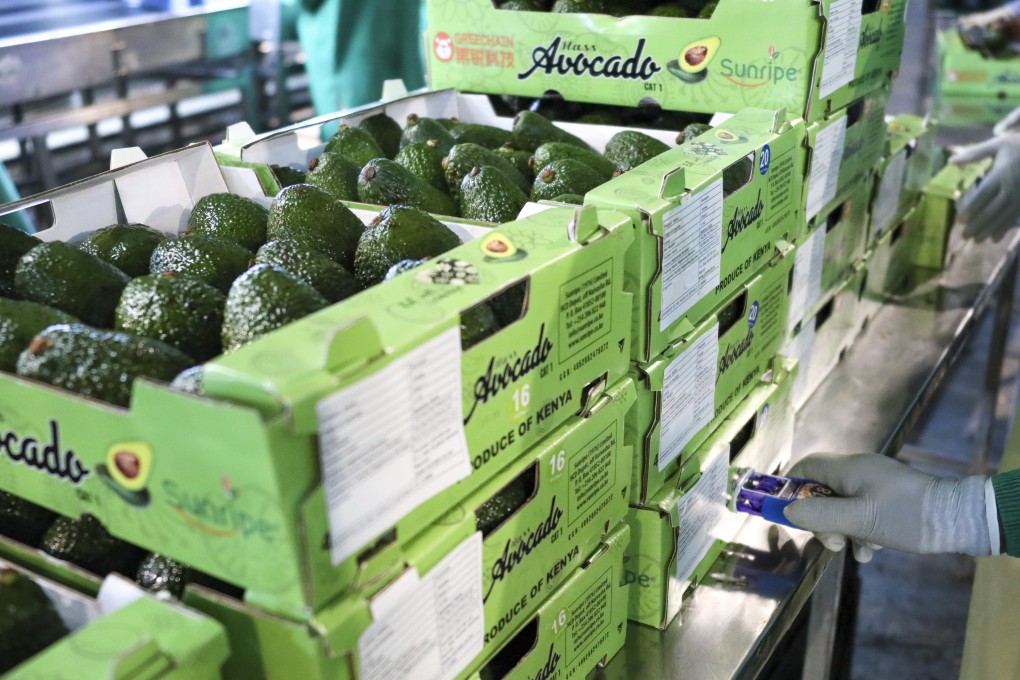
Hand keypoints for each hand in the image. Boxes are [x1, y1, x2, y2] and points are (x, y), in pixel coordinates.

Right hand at [782, 454, 990, 561]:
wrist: (960, 519)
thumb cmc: (907, 515)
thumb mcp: (859, 520)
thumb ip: (821, 516)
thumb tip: (789, 511)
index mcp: (849, 468)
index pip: (807, 466)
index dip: (791, 486)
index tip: (788, 512)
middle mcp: (860, 471)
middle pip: (823, 491)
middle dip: (822, 519)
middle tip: (834, 542)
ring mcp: (877, 484)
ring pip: (843, 506)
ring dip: (843, 530)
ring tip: (857, 549)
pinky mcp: (891, 498)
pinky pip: (863, 512)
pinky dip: (861, 531)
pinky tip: (872, 550)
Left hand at [948, 125, 1019, 241]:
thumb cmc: (1019, 144)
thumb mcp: (998, 144)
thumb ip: (974, 154)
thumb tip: (950, 160)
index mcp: (1001, 174)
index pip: (984, 194)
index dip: (972, 208)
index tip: (960, 220)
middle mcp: (1011, 187)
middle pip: (993, 210)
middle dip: (978, 224)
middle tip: (965, 235)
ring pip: (1003, 217)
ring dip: (989, 230)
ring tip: (976, 240)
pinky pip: (1015, 217)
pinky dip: (1004, 229)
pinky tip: (994, 238)